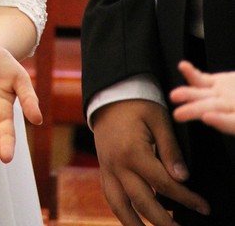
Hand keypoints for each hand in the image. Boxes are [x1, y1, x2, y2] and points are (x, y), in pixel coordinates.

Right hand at [92, 99, 209, 224]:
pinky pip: (110, 197)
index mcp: (133, 152)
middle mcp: (117, 164)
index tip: (203, 207)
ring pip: (120, 206)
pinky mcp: (103, 168)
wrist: (109, 94)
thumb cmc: (138, 104)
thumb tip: (182, 178)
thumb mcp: (159, 119)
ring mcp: (107, 168)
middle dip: (164, 222)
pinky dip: (121, 213)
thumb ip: (170, 149)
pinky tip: (133, 222)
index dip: (186, 198)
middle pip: (143, 203)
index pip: (163, 184)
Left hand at [171, 60, 234, 134]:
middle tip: (178, 115)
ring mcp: (222, 97)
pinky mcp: (218, 84)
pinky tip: (183, 66)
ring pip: (202, 96)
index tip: (208, 117)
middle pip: (212, 110)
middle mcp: (230, 109)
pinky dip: (192, 74)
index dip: (222, 121)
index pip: (232, 123)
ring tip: (174, 96)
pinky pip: (202, 80)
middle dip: (194, 111)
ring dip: (188, 94)